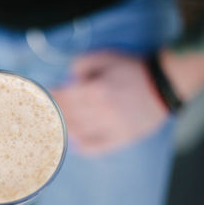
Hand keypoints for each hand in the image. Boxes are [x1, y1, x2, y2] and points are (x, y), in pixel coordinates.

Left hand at [51, 52, 167, 154]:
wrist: (164, 84)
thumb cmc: (133, 69)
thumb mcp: (106, 56)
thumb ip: (82, 63)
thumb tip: (68, 78)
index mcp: (95, 91)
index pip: (63, 98)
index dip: (50, 97)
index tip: (41, 97)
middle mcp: (100, 111)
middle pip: (68, 116)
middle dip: (53, 113)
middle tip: (44, 113)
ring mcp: (110, 127)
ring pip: (78, 132)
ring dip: (64, 129)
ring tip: (54, 127)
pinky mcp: (121, 138)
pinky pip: (96, 148)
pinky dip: (82, 147)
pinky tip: (73, 143)